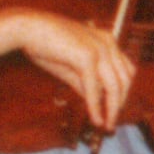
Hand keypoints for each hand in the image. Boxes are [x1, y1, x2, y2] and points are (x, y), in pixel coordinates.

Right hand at [5, 7, 134, 132]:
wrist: (26, 28)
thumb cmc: (45, 44)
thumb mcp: (70, 66)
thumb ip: (84, 82)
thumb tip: (94, 101)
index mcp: (107, 41)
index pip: (126, 70)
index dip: (124, 92)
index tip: (116, 108)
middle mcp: (108, 43)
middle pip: (125, 80)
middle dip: (120, 103)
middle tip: (112, 122)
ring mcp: (99, 49)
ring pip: (114, 86)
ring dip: (112, 109)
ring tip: (106, 125)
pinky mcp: (87, 57)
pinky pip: (94, 88)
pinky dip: (95, 106)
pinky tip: (95, 119)